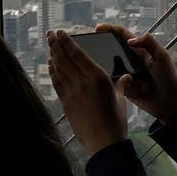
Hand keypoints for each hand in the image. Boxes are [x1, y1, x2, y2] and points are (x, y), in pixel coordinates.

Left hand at [47, 30, 128, 156]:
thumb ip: (121, 84)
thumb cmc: (116, 121)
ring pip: (59, 69)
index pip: (78, 54)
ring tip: (50, 45)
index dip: (67, 41)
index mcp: (98, 77)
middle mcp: (82, 83)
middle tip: (50, 34)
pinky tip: (51, 66)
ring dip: (53, 55)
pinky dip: (53, 72)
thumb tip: (126, 76)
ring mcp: (72, 93)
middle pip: (65, 59)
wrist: (103, 143)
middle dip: (56, 44)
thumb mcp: (121, 99)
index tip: (61, 32)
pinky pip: (57, 83)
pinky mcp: (66, 104)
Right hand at [96, 23, 176, 124]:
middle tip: (87, 42)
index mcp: (140, 50)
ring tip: (88, 58)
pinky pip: (111, 79)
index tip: (98, 28)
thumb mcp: (162, 57)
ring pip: (109, 63)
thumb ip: (150, 43)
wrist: (168, 105)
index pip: (123, 35)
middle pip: (112, 47)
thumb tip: (130, 40)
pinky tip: (94, 76)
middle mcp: (131, 60)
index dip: (110, 29)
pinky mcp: (122, 86)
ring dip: (100, 60)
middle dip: (100, 43)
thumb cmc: (168, 79)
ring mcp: (126, 73)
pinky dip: (104, 77)